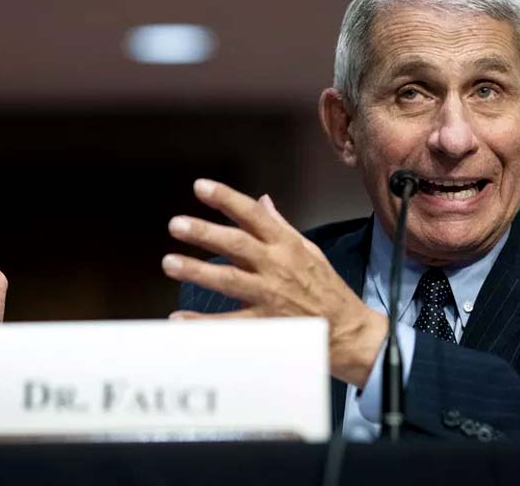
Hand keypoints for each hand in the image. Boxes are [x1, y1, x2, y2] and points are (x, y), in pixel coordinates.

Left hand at [162, 179, 387, 387]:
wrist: (349, 332)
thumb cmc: (327, 289)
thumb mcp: (309, 251)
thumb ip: (281, 226)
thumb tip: (262, 200)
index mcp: (286, 245)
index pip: (253, 215)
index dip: (226, 199)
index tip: (200, 186)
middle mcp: (277, 266)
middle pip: (237, 245)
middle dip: (205, 233)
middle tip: (176, 224)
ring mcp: (270, 296)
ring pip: (230, 280)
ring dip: (198, 271)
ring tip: (170, 263)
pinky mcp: (267, 326)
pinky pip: (231, 324)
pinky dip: (204, 323)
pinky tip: (179, 320)